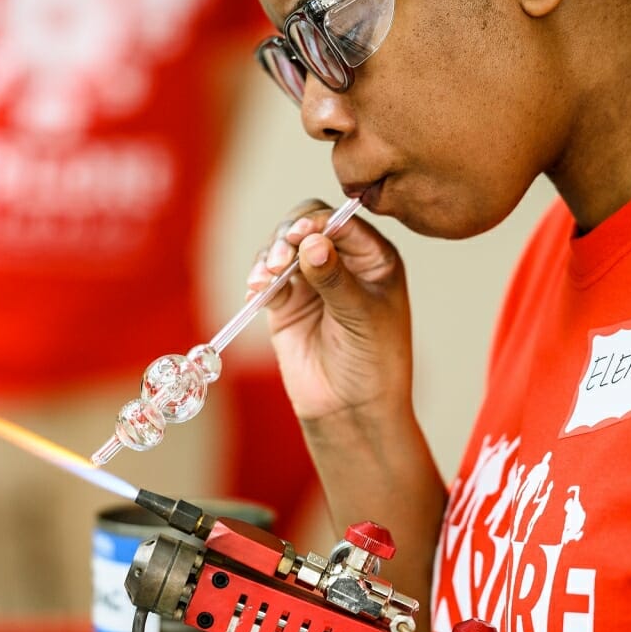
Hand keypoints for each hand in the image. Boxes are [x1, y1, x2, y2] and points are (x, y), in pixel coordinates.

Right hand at [246, 199, 414, 428]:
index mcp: (373, 258)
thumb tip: (312, 242)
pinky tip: (256, 293)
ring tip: (266, 278)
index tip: (300, 234)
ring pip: (283, 248)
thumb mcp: (362, 318)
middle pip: (307, 226)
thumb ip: (335, 279)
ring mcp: (311, 281)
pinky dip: (258, 280)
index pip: (343, 224)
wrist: (352, 408)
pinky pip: (267, 279)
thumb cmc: (374, 362)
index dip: (319, 222)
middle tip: (279, 258)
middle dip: (288, 235)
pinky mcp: (286, 302)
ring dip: (270, 256)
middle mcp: (342, 262)